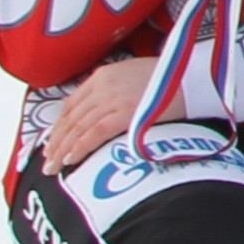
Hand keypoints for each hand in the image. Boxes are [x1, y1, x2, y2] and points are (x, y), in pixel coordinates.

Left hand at [43, 53, 162, 174]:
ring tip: (54, 167)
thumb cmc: (172, 80)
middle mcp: (103, 86)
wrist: (196, 79)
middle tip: (47, 162)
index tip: (53, 143)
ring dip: (63, 150)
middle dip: (56, 143)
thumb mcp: (135, 77)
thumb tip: (100, 115)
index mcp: (103, 75)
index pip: (71, 105)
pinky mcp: (125, 113)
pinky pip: (94, 134)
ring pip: (78, 128)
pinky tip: (71, 160)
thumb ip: (114, 91)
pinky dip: (80, 148)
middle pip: (71, 119)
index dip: (58, 127)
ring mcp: (113, 99)